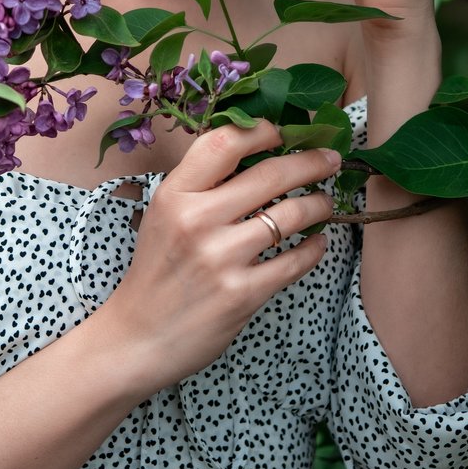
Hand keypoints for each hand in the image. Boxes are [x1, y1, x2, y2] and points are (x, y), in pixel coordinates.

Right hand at [100, 122, 338, 394]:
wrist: (137, 337)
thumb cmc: (156, 272)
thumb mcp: (164, 215)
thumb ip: (202, 185)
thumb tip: (258, 153)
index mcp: (174, 194)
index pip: (224, 143)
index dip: (263, 131)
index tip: (285, 133)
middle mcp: (196, 220)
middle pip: (270, 174)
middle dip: (311, 162)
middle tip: (330, 160)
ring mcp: (221, 258)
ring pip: (291, 215)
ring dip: (318, 204)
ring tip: (324, 203)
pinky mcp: (241, 294)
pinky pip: (295, 261)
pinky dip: (314, 248)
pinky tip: (316, 242)